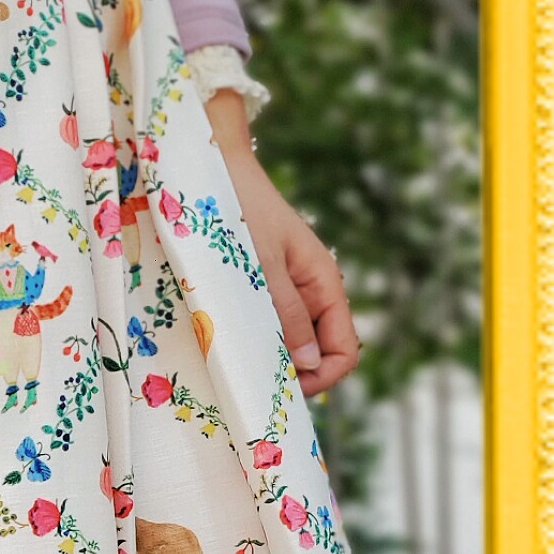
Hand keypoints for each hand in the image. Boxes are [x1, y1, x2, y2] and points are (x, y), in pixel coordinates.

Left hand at [203, 89, 359, 397]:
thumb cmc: (238, 211)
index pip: (344, 350)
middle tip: (249, 377)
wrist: (209, 168)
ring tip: (232, 354)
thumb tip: (310, 364)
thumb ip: (286, 315)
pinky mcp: (255, 286)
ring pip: (287, 343)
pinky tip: (223, 336)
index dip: (322, 377)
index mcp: (323, 283)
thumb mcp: (262, 268)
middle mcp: (308, 290)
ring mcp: (283, 289)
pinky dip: (249, 338)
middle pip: (317, 353)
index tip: (282, 385)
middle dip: (291, 372)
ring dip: (266, 356)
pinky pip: (263, 325)